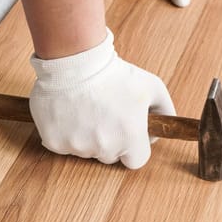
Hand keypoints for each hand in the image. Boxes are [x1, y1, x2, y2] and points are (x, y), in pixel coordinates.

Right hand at [29, 28, 175, 168]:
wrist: (74, 61)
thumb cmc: (113, 72)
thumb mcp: (151, 85)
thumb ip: (165, 109)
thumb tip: (167, 125)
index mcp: (130, 137)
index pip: (136, 161)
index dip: (133, 148)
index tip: (127, 134)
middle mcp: (103, 147)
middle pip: (109, 156)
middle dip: (108, 140)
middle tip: (103, 115)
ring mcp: (76, 146)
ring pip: (84, 150)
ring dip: (85, 136)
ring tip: (83, 109)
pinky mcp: (53, 142)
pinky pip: (61, 145)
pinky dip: (63, 132)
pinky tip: (67, 112)